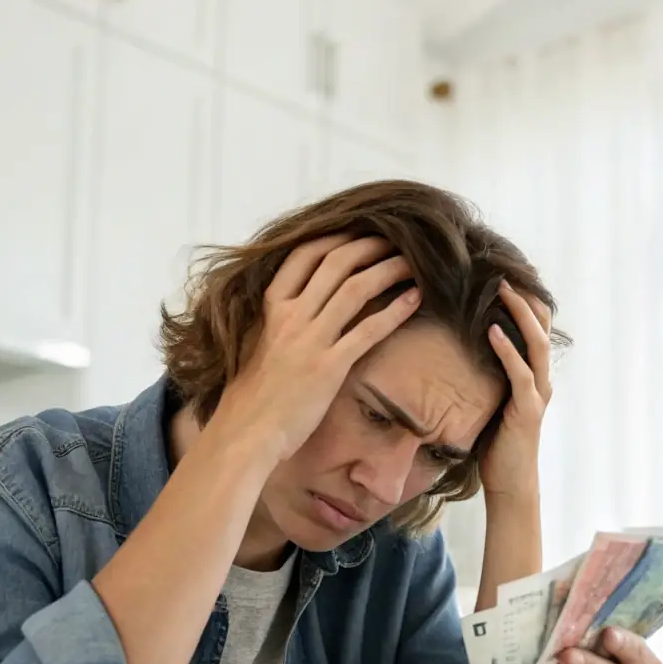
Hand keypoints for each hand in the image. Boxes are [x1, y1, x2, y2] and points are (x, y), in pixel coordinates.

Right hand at [213, 235, 419, 462]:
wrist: (247, 432)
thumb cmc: (253, 396)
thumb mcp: (259, 345)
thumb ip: (279, 322)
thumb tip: (301, 309)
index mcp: (272, 308)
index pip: (304, 256)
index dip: (335, 238)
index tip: (358, 231)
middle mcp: (291, 316)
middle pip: (336, 264)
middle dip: (369, 246)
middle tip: (395, 239)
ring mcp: (311, 340)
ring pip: (356, 289)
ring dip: (388, 270)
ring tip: (413, 262)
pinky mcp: (330, 366)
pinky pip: (369, 330)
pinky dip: (395, 310)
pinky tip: (415, 298)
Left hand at [479, 281, 551, 500]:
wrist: (509, 482)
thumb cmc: (495, 443)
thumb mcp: (489, 400)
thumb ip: (485, 374)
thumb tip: (457, 348)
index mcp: (533, 374)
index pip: (535, 327)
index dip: (524, 299)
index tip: (503, 273)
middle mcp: (541, 379)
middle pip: (542, 326)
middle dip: (524, 297)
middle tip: (503, 270)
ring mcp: (537, 394)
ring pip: (537, 344)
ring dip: (520, 314)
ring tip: (503, 289)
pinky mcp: (527, 410)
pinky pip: (521, 374)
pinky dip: (508, 350)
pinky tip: (492, 331)